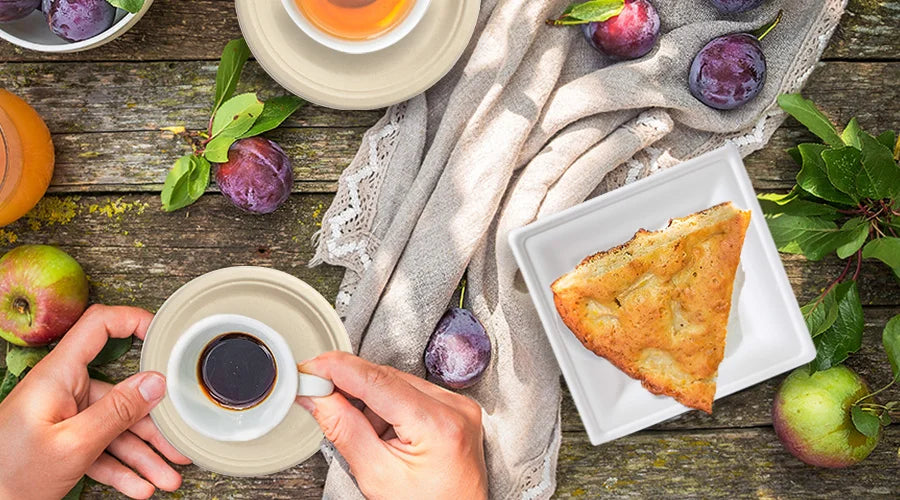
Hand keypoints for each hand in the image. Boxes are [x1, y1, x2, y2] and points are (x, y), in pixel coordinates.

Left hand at [0, 305, 190, 499]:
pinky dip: (122, 467)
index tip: (163, 337)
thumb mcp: (74, 444)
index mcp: (57, 376)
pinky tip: (140, 485)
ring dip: (143, 455)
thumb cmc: (11, 476)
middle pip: (120, 393)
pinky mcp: (62, 441)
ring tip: (166, 477)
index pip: (98, 327)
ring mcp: (63, 417)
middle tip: (177, 439)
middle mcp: (62, 391)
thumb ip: (118, 411)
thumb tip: (155, 383)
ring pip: (115, 428)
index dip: (132, 321)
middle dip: (152, 423)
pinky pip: (101, 448)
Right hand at [297, 351, 486, 499]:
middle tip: (319, 396)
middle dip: (349, 387)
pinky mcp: (455, 409)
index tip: (310, 369)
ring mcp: (458, 406)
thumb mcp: (377, 474)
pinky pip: (412, 392)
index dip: (337, 369)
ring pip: (397, 382)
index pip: (377, 380)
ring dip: (371, 401)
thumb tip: (318, 396)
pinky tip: (386, 433)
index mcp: (438, 424)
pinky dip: (389, 407)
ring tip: (370, 438)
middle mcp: (454, 408)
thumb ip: (344, 429)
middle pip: (386, 378)